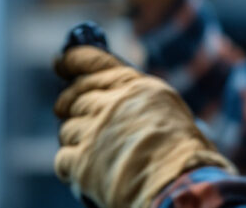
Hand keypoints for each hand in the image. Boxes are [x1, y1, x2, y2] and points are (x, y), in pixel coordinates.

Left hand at [54, 46, 234, 207]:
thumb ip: (137, 97)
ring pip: (67, 128)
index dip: (72, 61)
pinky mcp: (82, 161)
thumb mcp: (168, 107)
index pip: (93, 62)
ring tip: (92, 151)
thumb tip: (113, 96)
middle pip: (74, 96)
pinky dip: (70, 165)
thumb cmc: (184, 152)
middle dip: (68, 104)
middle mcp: (111, 103)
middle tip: (65, 110)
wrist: (178, 184)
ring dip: (74, 139)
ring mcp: (94, 131)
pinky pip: (63, 157)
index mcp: (134, 86)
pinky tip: (85, 171)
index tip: (61, 63)